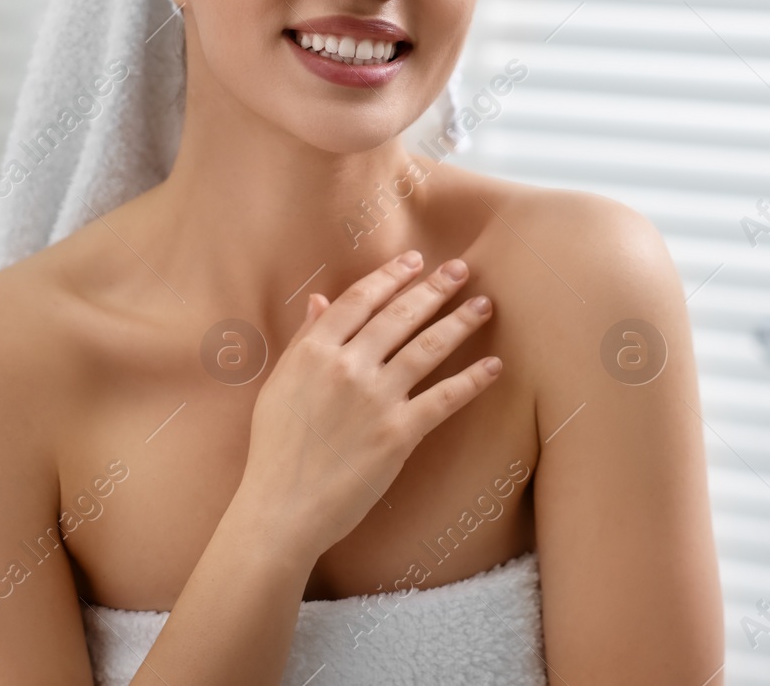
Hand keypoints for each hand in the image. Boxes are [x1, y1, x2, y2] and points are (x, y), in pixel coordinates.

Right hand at [237, 250, 499, 560]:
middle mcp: (347, 366)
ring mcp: (375, 399)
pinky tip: (494, 366)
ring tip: (484, 305)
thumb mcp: (279, 385)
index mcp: (314, 351)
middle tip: (463, 269)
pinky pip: (443, 398)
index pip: (360, 299)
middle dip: (435, 288)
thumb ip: (303, 341)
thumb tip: (320, 300)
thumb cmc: (274, 450)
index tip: (416, 260)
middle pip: (399, 315)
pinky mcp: (398, 433)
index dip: (391, 276)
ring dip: (460, 322)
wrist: (281, 508)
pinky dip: (472, 380)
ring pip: (427, 348)